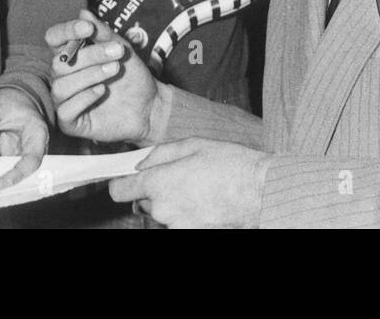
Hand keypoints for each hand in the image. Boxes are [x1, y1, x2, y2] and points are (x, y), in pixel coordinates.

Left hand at [0, 87, 48, 189]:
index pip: (32, 160)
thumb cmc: (7, 100)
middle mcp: (35, 147)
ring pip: (14, 173)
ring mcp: (24, 154)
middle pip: (25, 172)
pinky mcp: (13, 157)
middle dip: (7, 182)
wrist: (13, 97)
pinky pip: (4, 169)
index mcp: (37, 132)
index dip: (17, 174)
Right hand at [46, 10, 163, 144]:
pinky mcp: (70, 122)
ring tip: (114, 70)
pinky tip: (102, 91)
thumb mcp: (120, 49)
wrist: (149, 106)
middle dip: (90, 55)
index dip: (66, 31)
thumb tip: (83, 13)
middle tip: (118, 52)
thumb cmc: (132, 77)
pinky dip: (84, 97)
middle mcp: (63, 77)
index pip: (54, 39)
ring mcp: (65, 100)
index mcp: (71, 56)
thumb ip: (102, 33)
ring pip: (61, 85)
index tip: (88, 29)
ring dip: (90, 75)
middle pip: (60, 62)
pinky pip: (66, 109)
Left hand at [109, 138, 270, 227]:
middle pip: (142, 202)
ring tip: (197, 189)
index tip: (129, 179)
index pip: (119, 191)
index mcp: (158, 183)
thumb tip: (139, 163)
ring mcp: (176, 225)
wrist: (260, 192)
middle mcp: (162, 208)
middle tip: (178, 177)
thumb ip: (159, 153)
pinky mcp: (190, 233)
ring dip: (171, 203)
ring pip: (161, 213)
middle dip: (153, 191)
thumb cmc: (230, 164)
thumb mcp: (193, 144)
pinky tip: (203, 202)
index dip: (122, 183)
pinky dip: (185, 214)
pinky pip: (177, 222)